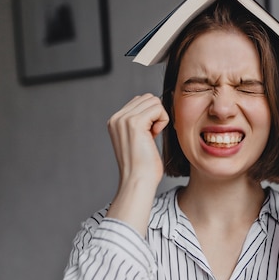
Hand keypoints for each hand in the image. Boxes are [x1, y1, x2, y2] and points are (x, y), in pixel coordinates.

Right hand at [106, 94, 169, 233]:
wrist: (138, 181)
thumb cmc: (143, 166)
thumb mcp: (138, 139)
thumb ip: (141, 122)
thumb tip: (154, 105)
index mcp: (115, 121)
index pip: (140, 100)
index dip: (151, 115)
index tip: (148, 135)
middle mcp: (117, 118)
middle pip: (148, 98)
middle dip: (156, 114)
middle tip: (152, 135)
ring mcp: (124, 119)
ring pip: (153, 101)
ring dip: (160, 117)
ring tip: (153, 135)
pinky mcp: (134, 123)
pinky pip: (158, 108)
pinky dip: (163, 120)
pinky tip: (155, 135)